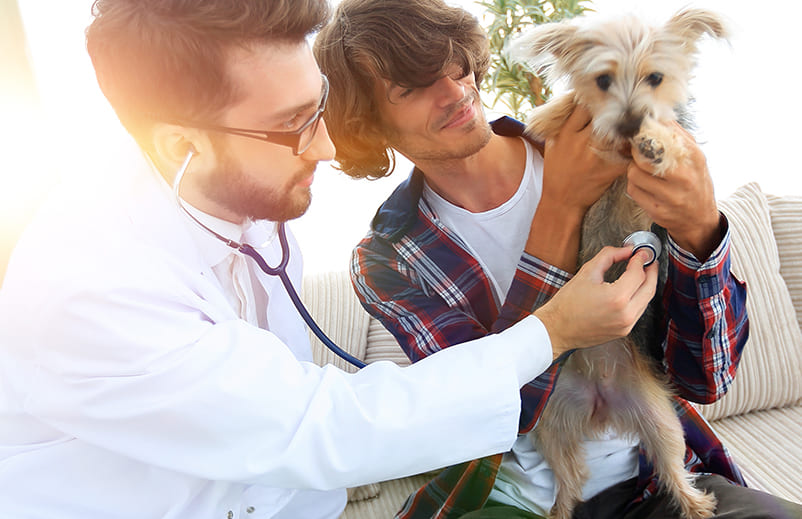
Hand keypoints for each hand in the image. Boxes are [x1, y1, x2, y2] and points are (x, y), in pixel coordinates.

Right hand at [534, 246, 658, 359]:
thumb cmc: (567, 304)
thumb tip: (625, 250)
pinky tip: (632, 289)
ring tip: (640, 273)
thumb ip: (609, 256)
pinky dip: (638, 298)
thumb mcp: (587, 272)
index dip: (640, 260)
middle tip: (647, 260)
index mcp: (617, 298)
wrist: (557, 329)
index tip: (639, 253)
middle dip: (651, 271)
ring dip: (646, 285)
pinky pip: (638, 311)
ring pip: (646, 300)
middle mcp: (626, 314)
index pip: (638, 274)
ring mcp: (626, 325)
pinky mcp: (623, 331)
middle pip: (649, 288)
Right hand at [541, 105, 627, 219]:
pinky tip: (637, 142)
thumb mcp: (552, 144)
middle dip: (613, 110)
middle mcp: (581, 142)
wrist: (561, 201)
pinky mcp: (610, 169)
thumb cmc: (556, 171)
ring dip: (627, 126)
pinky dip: (634, 147)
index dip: (593, 100)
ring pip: (619, 131)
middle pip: (603, 115)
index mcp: (566, 134)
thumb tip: (572, 102)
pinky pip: (628, 153)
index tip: (601, 98)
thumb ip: (561, 124)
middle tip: (624, 104)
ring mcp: (596, 156)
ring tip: (635, 120)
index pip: (583, 106)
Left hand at [628, 122, 721, 259]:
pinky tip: (645, 187)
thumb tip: (656, 116)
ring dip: (634, 172)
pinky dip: (634, 186)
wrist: (700, 219)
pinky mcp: (658, 210)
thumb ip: (677, 136)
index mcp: (693, 157)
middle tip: (640, 156)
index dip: (645, 134)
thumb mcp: (694, 157)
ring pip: (633, 174)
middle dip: (636, 155)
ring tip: (645, 174)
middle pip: (642, 157)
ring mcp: (670, 196)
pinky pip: (632, 191)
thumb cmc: (695, 182)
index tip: (640, 135)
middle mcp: (683, 176)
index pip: (661, 137)